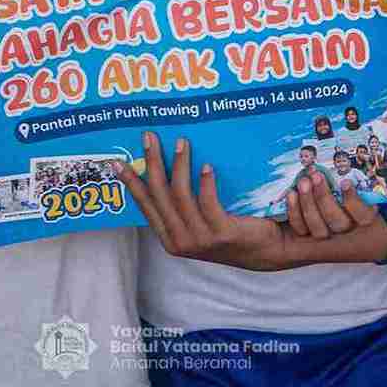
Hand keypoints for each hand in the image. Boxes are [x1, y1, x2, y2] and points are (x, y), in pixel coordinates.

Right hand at [114, 134, 386, 269]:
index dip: (131, 182)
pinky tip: (207, 165)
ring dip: (179, 166)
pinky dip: (205, 182)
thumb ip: (181, 201)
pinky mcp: (222, 233)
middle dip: (152, 163)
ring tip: (181, 142)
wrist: (268, 249)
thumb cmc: (231, 229)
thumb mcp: (199, 219)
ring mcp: (200, 240)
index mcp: (170, 238)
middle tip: (149, 137)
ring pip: (180, 196)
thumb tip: (164, 166)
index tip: (118, 161)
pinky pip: (207, 202)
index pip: (145, 205)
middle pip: (159, 195)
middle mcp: (180, 241)